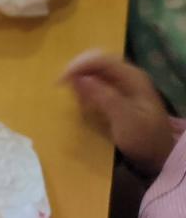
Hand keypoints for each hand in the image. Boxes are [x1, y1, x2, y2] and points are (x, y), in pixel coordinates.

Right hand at [62, 50, 177, 174]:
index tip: (60, 81)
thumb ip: (104, 96)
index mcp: (132, 77)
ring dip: (79, 80)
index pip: (100, 60)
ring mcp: (122, 83)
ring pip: (93, 70)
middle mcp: (127, 75)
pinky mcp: (117, 92)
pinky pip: (95, 81)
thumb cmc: (143, 139)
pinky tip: (82, 102)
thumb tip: (79, 78)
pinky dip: (85, 88)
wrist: (158, 157)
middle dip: (77, 72)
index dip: (78, 65)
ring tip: (74, 98)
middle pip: (95, 62)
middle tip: (62, 87)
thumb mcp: (125, 120)